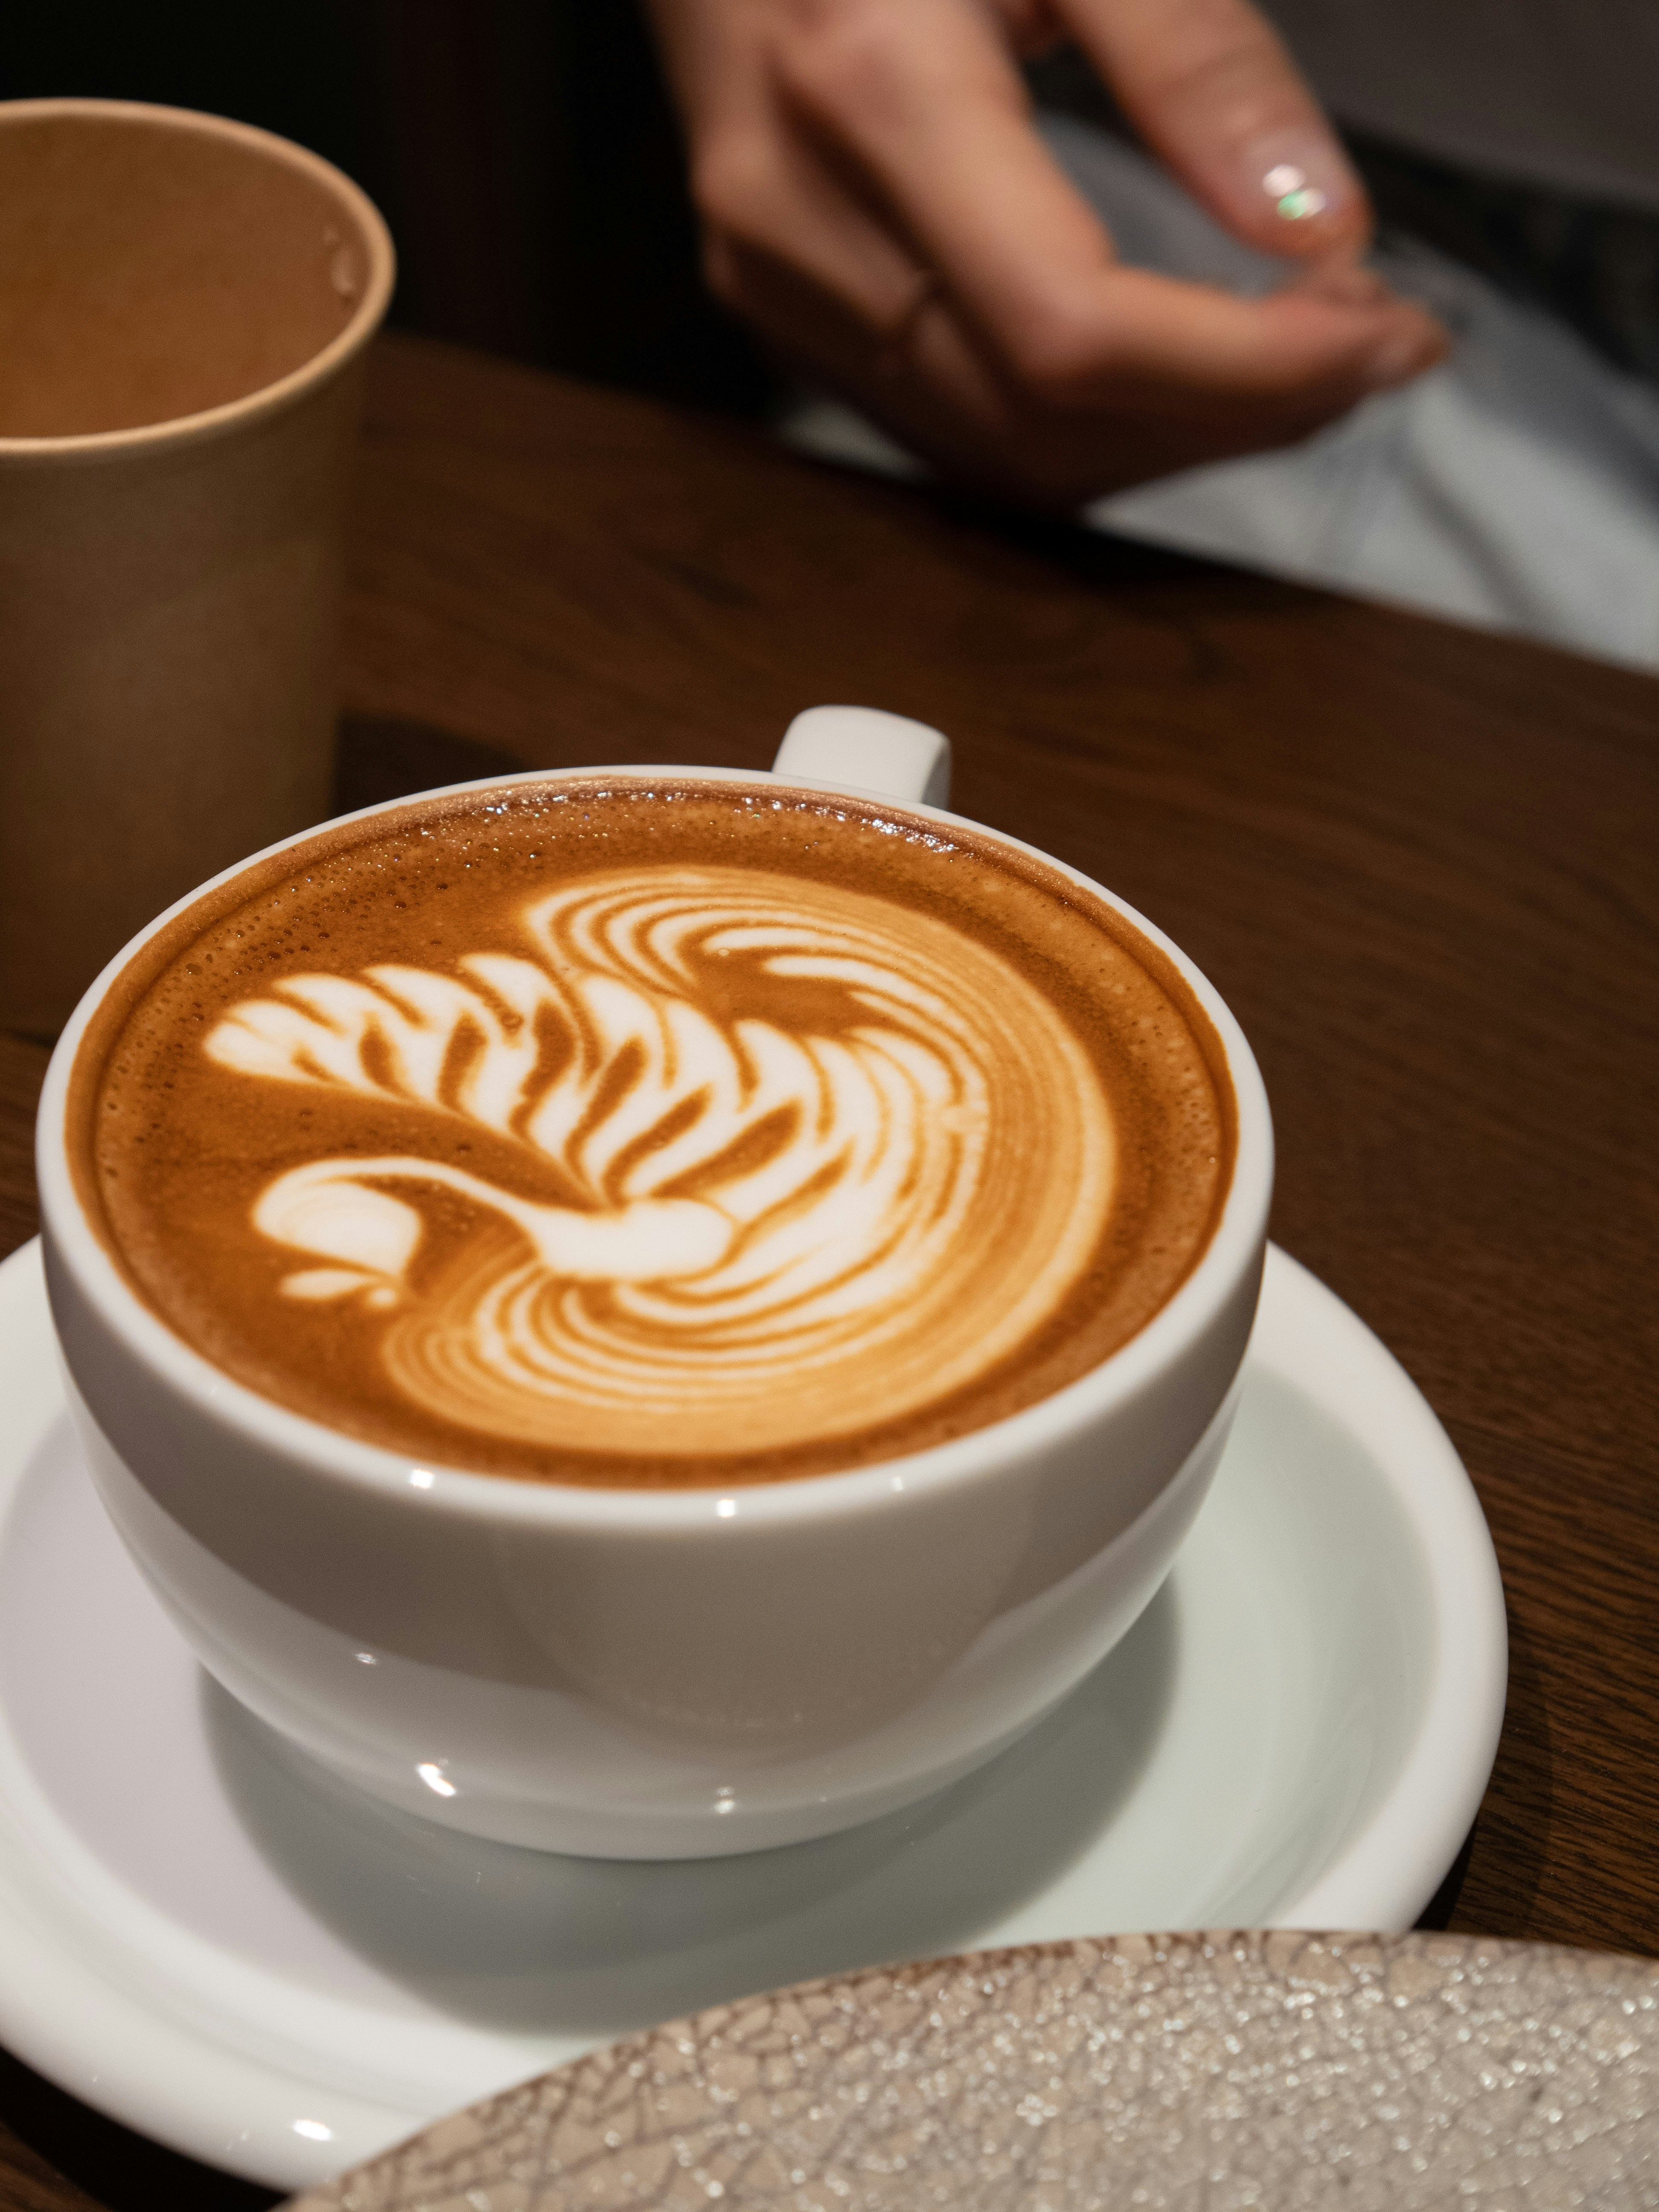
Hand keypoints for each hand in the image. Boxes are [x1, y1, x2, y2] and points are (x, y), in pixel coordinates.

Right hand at [647, 0, 1447, 504]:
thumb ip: (1194, 59)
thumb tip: (1315, 228)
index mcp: (867, 90)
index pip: (1074, 329)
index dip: (1247, 367)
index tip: (1384, 326)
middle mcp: (798, 223)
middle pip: (1047, 422)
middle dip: (1239, 414)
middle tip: (1376, 345)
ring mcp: (776, 288)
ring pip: (1008, 459)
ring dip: (1178, 438)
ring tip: (1304, 361)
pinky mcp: (783, 313)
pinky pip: (960, 435)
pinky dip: (1096, 431)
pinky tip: (1185, 372)